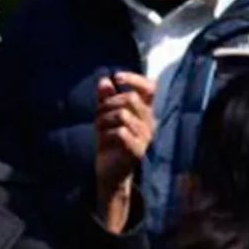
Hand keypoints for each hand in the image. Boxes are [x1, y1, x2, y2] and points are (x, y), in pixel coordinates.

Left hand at [94, 71, 155, 232]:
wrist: (109, 171)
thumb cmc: (108, 141)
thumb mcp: (104, 116)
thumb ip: (105, 98)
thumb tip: (104, 80)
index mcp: (144, 112)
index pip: (150, 88)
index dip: (135, 79)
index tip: (117, 77)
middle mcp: (149, 122)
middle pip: (130, 98)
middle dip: (107, 104)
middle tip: (98, 115)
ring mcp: (146, 136)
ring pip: (122, 114)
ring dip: (103, 119)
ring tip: (99, 129)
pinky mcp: (138, 150)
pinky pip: (120, 132)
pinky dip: (106, 134)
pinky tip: (103, 140)